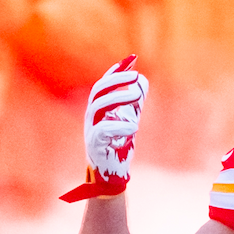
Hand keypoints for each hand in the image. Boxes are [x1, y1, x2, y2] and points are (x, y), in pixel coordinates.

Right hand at [61, 55, 148, 201]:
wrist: (112, 174)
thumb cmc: (119, 146)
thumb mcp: (129, 119)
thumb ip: (134, 102)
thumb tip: (142, 79)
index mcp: (99, 109)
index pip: (104, 84)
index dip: (116, 71)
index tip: (133, 59)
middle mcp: (93, 116)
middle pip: (98, 90)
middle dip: (116, 79)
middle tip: (136, 76)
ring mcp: (91, 130)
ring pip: (97, 106)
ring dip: (118, 97)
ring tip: (137, 96)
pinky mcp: (94, 145)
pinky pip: (102, 130)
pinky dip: (119, 126)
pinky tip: (134, 127)